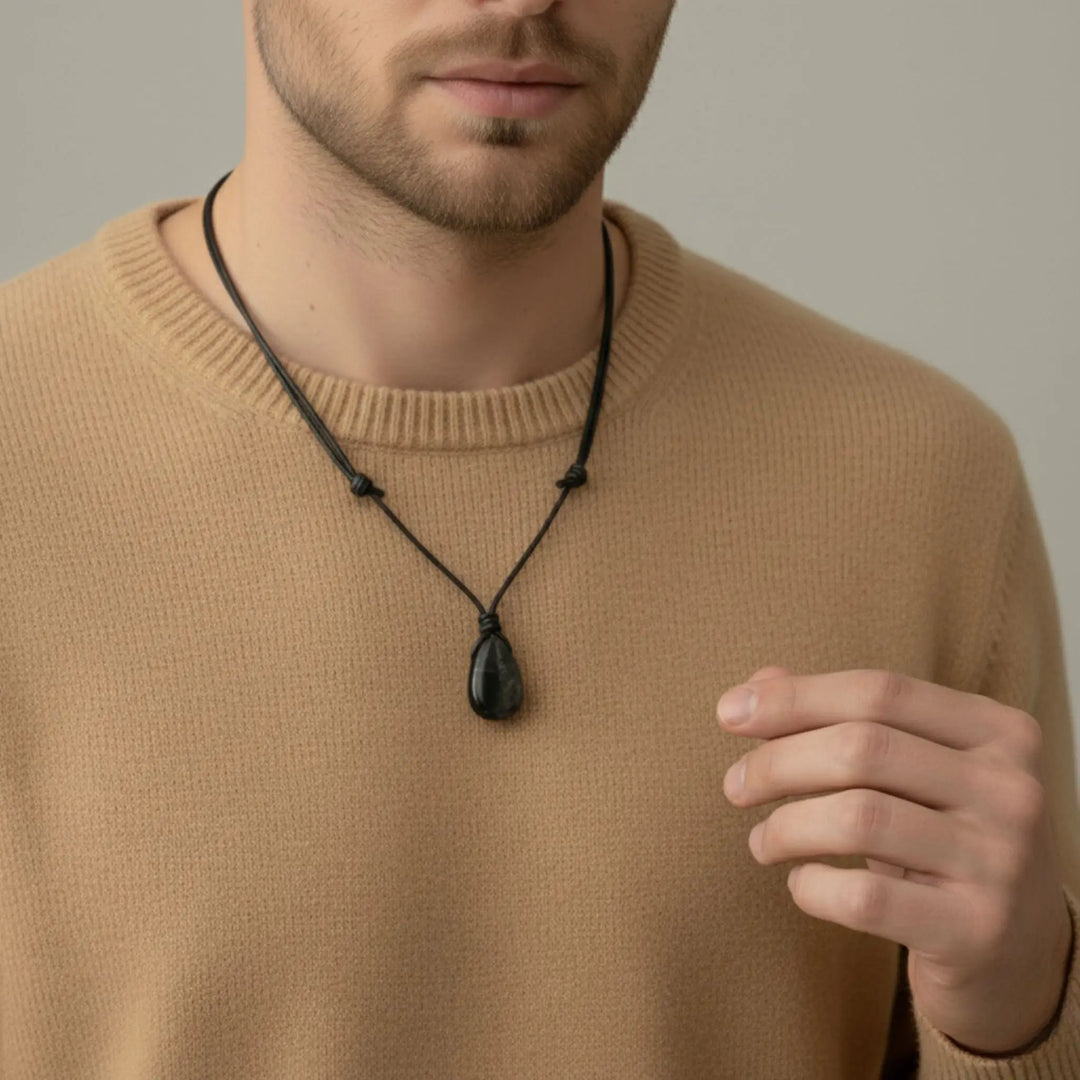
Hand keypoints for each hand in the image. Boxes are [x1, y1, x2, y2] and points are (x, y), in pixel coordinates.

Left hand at [716, 665, 1072, 1056]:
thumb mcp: (908, 768)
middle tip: (735, 786)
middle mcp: (1011, 789)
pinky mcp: (976, 931)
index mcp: (997, 730)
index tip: (729, 714)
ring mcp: (1000, 862)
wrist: (1021, 946)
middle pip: (863, 748)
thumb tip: (753, 689)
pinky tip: (801, 884)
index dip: (794, 698)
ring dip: (785, 827)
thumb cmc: (941, 834)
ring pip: (859, 819)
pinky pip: (865, 898)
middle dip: (778, 763)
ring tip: (760, 841)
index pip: (879, 691)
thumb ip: (836, 717)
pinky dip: (812, 887)